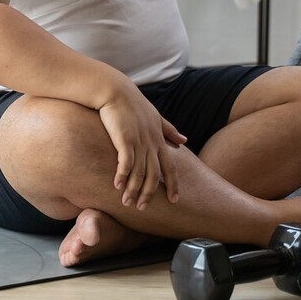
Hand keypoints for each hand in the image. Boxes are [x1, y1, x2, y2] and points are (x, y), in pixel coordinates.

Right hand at [98, 85, 186, 209]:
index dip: (173, 184)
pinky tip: (117, 187)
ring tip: (127, 203)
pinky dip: (122, 176)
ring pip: (139, 172)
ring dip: (133, 189)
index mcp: (159, 139)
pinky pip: (125, 163)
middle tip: (143, 209)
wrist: (115, 90)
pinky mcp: (124, 139)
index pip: (170, 166)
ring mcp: (139, 141)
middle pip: (154, 174)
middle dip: (149, 193)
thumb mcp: (156, 116)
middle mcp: (151, 142)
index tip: (175, 200)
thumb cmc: (134, 104)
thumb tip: (185, 140)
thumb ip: (169, 130)